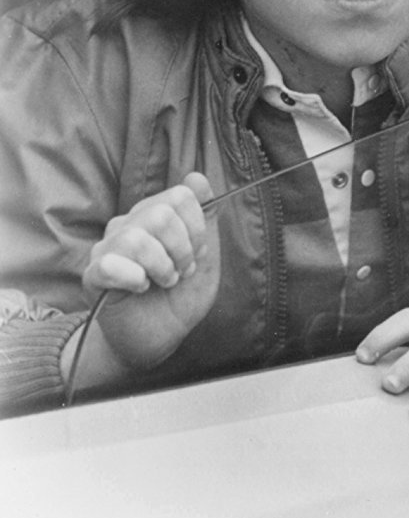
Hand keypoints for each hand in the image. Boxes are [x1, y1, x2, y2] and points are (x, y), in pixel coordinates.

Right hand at [64, 173, 219, 389]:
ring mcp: (108, 248)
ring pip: (136, 237)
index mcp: (156, 215)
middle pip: (161, 214)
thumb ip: (205, 218)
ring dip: (161, 267)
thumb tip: (197, 177)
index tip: (197, 252)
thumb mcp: (205, 258)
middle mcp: (129, 224)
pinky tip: (141, 288)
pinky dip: (133, 278)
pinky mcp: (93, 275)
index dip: (197, 227)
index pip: (181, 196)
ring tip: (164, 282)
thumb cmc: (179, 298)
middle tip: (181, 273)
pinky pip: (109, 264)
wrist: (157, 339)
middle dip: (182, 249)